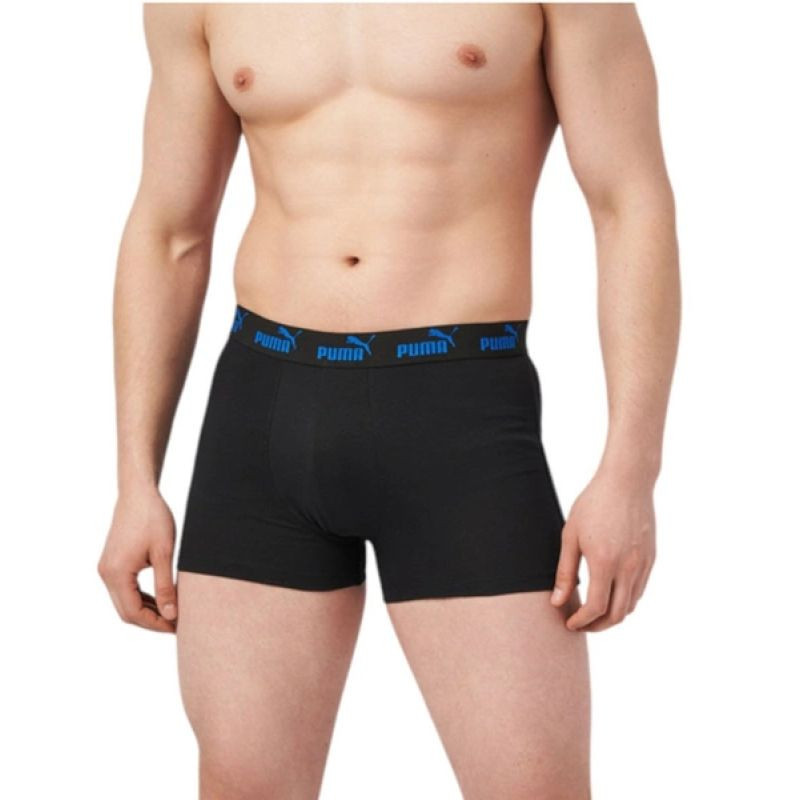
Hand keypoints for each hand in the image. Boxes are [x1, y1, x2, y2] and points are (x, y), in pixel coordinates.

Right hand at [98, 487, 177, 632]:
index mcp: (116, 573)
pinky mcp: (112, 563)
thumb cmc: (153, 518)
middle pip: (126, 611)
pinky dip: (141, 598)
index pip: (133, 613)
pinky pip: (125, 589)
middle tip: (177, 625)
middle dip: (151, 621)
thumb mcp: (163, 553)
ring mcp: (107, 568)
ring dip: (146, 611)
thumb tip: (170, 615)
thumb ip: (166, 586)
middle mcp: (106, 574)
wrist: (138, 493)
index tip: (177, 628)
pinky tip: (161, 600)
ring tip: (172, 614)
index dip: (155, 624)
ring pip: (125, 602)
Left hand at [550, 466, 655, 631]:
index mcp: (605, 562)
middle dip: (598, 626)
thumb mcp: (570, 535)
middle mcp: (628, 568)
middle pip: (617, 615)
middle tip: (581, 624)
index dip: (581, 621)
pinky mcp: (651, 559)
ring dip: (613, 616)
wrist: (627, 482)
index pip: (596, 608)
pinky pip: (639, 590)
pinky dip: (625, 601)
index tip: (569, 623)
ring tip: (594, 613)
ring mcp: (643, 564)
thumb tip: (557, 602)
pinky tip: (610, 594)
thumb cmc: (593, 504)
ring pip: (631, 605)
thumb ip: (565, 571)